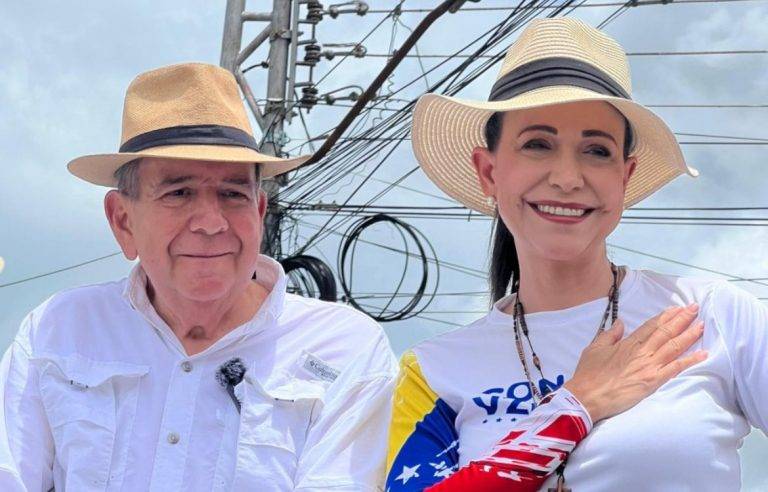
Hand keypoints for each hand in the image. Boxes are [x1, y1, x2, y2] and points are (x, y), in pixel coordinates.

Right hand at [563, 304, 706, 422]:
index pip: (651, 326)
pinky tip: (703, 354)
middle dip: (682, 319)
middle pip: (666, 332)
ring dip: (689, 335)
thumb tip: (620, 323)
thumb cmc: (589, 374)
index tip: (676, 308)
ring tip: (702, 325)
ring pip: (674, 346)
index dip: (665, 316)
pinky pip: (676, 368)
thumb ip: (609, 335)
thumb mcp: (594, 348)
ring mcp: (649, 366)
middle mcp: (642, 352)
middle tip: (695, 308)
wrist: (588, 396)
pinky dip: (690, 360)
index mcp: (628, 343)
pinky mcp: (653, 381)